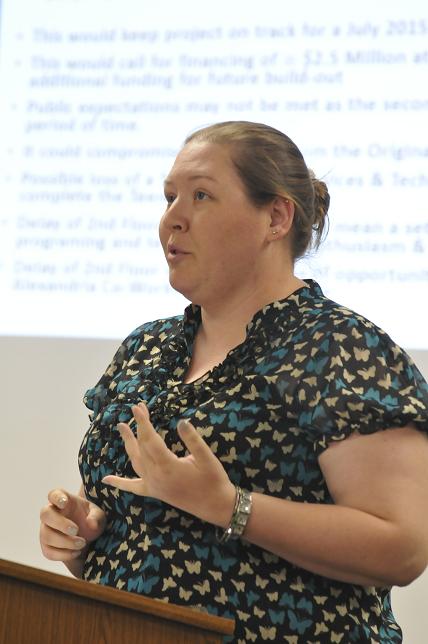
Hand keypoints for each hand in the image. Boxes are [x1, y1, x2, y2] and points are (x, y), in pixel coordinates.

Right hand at [40, 488, 105, 561]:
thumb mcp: (99, 515)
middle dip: (60, 523)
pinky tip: (76, 552)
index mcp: (64, 500)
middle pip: (45, 514)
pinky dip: (63, 554)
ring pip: (46, 535)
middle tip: (76, 530)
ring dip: (65, 542)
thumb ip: (96, 516)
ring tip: (82, 543)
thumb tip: (91, 523)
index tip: (64, 502)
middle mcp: (52, 514)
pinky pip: (48, 552)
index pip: (54, 494)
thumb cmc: (91, 519)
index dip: (56, 497)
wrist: (88, 537)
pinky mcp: (47, 546)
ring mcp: (46, 530)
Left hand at [102, 403, 235, 528]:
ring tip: (122, 427)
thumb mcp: (207, 457)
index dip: (143, 422)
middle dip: (138, 426)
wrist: (215, 506)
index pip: (150, 439)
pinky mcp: (155, 492)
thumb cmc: (213, 480)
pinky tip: (106, 479)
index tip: (137, 407)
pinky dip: (119, 482)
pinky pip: (133, 487)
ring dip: (128, 443)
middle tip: (137, 408)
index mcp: (168, 466)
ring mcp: (153, 485)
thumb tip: (181, 421)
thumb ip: (192, 439)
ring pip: (135, 461)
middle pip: (141, 446)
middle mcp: (156, 476)